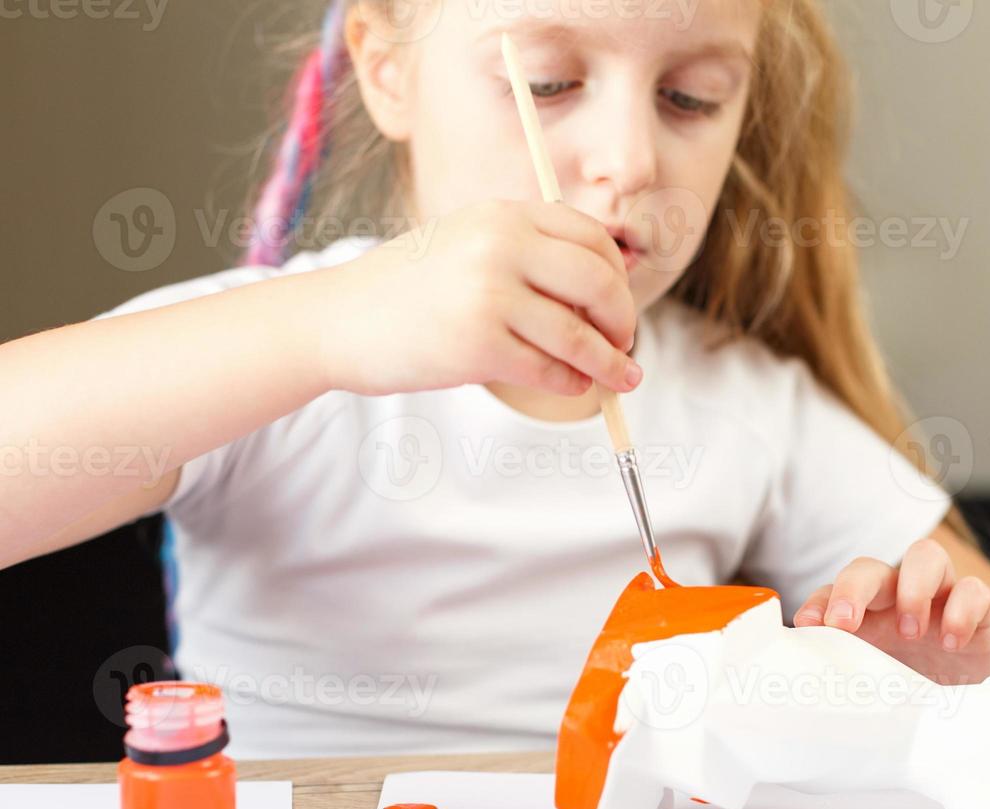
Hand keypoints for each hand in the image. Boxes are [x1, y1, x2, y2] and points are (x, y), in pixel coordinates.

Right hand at [318, 201, 639, 397]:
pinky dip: (572, 382)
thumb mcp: (468, 243)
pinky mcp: (479, 345)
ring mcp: (490, 294)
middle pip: (600, 283)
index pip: (592, 238)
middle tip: (624, 344)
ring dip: (607, 362)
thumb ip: (528, 254)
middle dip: (623, 320)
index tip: (619, 305)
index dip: (618, 276)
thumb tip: (606, 296)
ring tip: (619, 377)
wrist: (337, 319)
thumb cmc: (409, 289)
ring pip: (580, 334)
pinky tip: (573, 385)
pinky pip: (550, 369)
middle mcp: (501, 245)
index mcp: (503, 213)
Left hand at [793, 538, 989, 684]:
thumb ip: (844, 674)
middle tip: (844, 623)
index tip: (806, 625)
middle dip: (853, 588)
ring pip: (926, 554)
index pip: (833, 592)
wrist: (973, 709)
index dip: (818, 602)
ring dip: (913, 589)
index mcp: (867, 616)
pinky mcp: (980, 611)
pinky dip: (962, 611)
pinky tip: (951, 644)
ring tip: (909, 632)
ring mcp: (941, 598)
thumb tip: (805, 678)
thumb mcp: (875, 686)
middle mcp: (899, 598)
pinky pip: (974, 589)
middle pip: (871, 568)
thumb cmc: (915, 693)